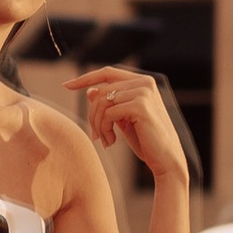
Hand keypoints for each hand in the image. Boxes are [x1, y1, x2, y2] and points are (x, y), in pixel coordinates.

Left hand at [72, 66, 189, 192]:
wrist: (165, 160)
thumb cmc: (146, 141)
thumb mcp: (123, 120)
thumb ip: (110, 104)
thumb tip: (90, 91)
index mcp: (142, 83)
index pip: (108, 73)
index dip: (86, 78)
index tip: (66, 85)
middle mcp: (144, 83)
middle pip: (101, 90)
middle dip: (92, 114)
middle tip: (96, 136)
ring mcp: (143, 92)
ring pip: (102, 101)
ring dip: (97, 124)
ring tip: (104, 140)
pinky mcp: (140, 106)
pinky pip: (108, 113)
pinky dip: (104, 129)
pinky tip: (111, 142)